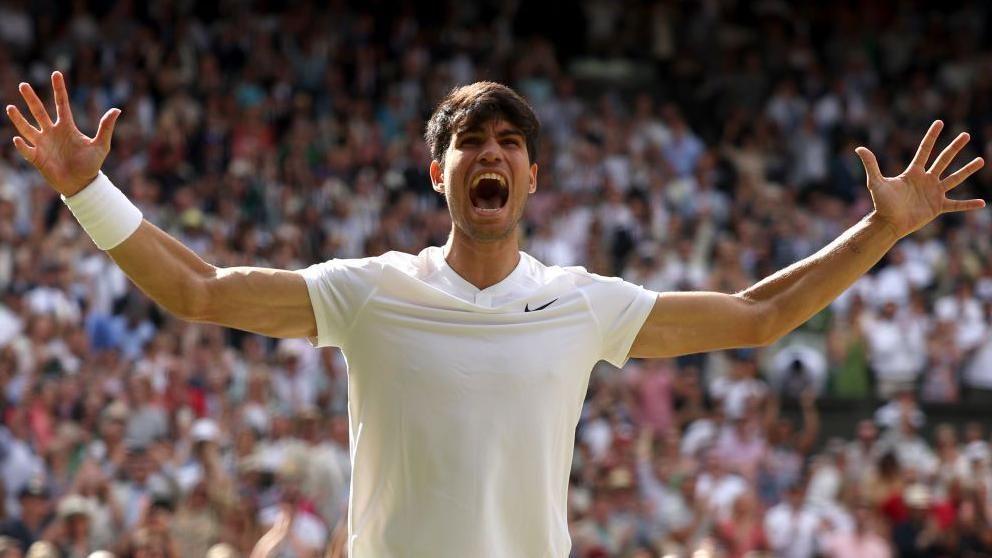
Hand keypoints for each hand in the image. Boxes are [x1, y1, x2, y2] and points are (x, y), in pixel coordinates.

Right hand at [6, 71, 120, 195]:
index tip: (56, 74)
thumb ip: (106, 127)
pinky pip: (27, 150)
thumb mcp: (101, 145)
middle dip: (31, 99)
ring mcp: (43, 144)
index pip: (62, 104)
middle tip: (23, 85)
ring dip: (19, 119)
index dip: (59, 89)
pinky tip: (18, 138)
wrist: (82, 184)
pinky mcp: (37, 158)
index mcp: (67, 127)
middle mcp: (52, 132)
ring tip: (10, 108)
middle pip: (39, 112)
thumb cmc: (91, 165)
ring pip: (27, 128)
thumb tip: (117, 109)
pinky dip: (22, 145)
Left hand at [856, 120, 984, 237]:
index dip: (931, 136)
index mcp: (913, 172)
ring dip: (968, 170)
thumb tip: (859, 148)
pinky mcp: (938, 207)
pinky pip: (957, 205)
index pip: (925, 150)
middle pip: (943, 160)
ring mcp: (934, 193)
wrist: (888, 223)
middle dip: (954, 147)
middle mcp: (926, 180)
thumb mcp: (876, 182)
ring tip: (981, 160)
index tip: (939, 122)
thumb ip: (871, 165)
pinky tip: (983, 203)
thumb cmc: (882, 204)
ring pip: (954, 178)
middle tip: (966, 134)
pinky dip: (969, 205)